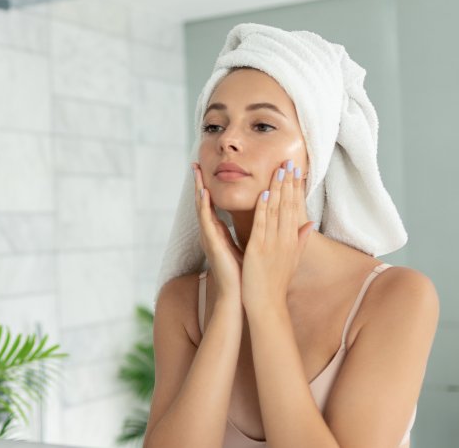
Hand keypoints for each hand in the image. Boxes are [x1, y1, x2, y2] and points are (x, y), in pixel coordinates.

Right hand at [192, 163, 242, 299]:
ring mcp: (209, 237)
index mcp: (219, 234)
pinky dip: (204, 205)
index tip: (207, 172)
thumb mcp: (249, 246)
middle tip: (195, 164)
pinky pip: (206, 220)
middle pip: (203, 203)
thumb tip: (262, 218)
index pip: (212, 206)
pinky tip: (203, 192)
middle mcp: (211, 233)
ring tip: (195, 171)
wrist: (241, 295)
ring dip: (198, 188)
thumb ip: (252, 231)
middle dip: (199, 183)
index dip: (209, 188)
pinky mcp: (212, 243)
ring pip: (201, 207)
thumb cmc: (246, 274)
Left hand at [241, 159, 314, 311]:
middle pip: (288, 206)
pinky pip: (262, 226)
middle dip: (288, 183)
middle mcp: (285, 240)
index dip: (295, 188)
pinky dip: (263, 210)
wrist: (267, 304)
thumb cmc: (276, 283)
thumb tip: (311, 223)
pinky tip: (264, 195)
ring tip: (279, 170)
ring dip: (277, 190)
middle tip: (289, 161)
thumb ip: (300, 240)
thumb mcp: (292, 259)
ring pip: (276, 212)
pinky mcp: (258, 250)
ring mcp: (272, 244)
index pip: (295, 208)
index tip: (295, 171)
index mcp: (292, 240)